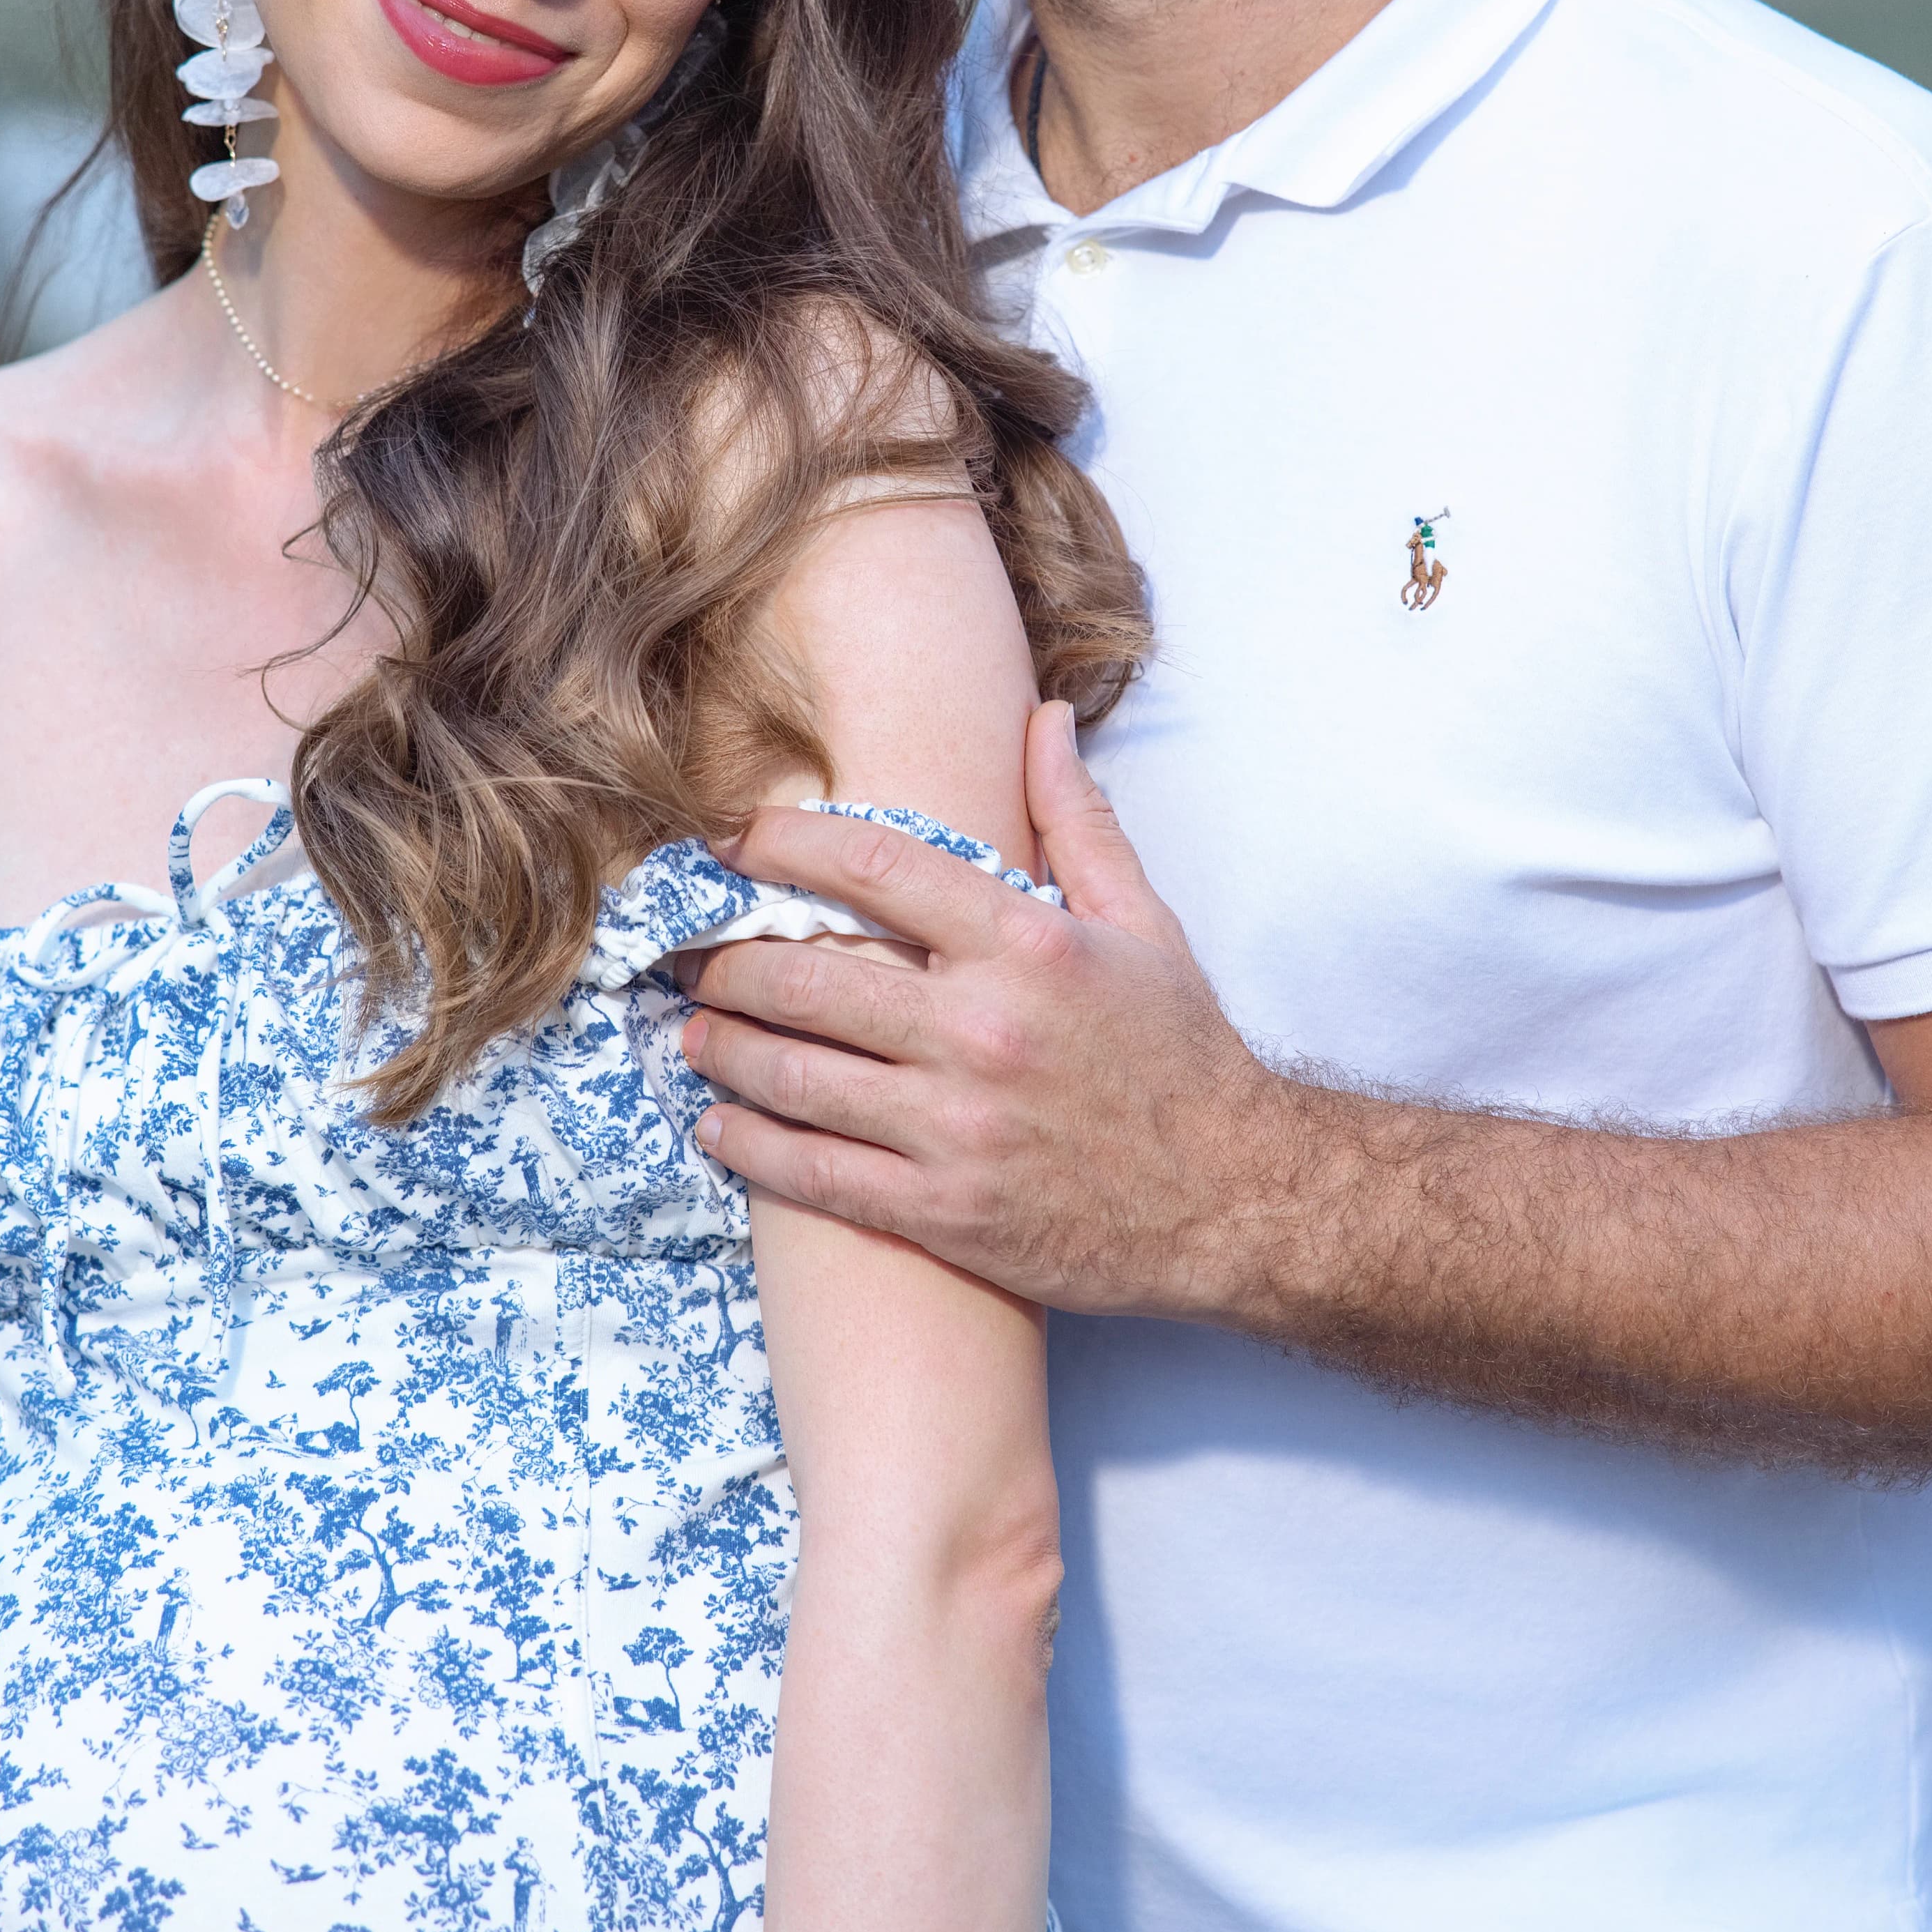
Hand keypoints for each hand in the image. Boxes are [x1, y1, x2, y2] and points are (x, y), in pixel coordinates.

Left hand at [681, 704, 1290, 1315]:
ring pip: (796, 1077)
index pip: (875, 866)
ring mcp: (958, 1126)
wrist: (1238, 1200)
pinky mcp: (946, 1211)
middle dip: (728, 963)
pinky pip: (816, 1176)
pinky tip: (717, 1129)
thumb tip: (1042, 720)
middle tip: (693, 957)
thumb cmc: (1185, 1057)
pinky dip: (751, 1150)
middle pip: (809, 978)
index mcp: (1027, 945)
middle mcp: (983, 1029)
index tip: (734, 841)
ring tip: (695, 1032)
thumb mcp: (1145, 924)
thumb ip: (1078, 821)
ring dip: (724, 1050)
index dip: (784, 843)